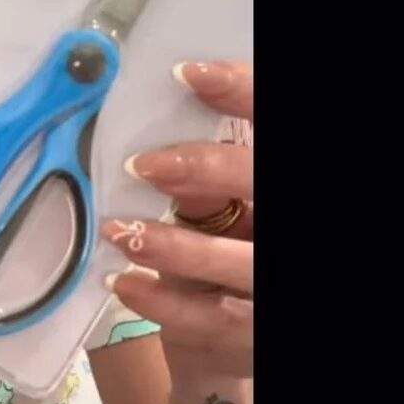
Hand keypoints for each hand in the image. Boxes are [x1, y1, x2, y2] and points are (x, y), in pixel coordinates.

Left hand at [104, 61, 252, 378]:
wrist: (239, 313)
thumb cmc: (231, 236)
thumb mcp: (227, 197)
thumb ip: (207, 173)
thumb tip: (150, 146)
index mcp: (277, 173)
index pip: (272, 119)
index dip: (241, 90)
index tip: (187, 73)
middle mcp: (285, 220)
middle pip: (264, 183)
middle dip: (208, 170)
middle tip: (145, 165)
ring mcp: (272, 279)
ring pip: (241, 263)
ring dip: (174, 247)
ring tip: (119, 231)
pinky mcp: (255, 330)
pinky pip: (213, 320)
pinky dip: (163, 302)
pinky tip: (122, 282)